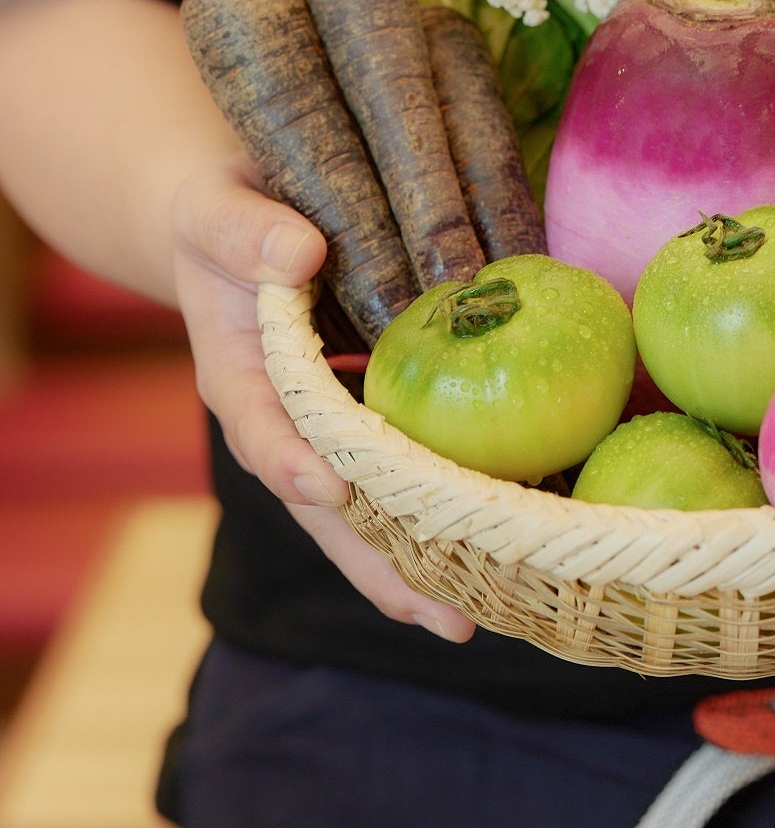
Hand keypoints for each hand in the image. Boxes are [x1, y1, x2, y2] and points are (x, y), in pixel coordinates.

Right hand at [171, 159, 473, 641]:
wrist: (235, 224)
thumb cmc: (223, 215)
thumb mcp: (216, 209)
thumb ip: (245, 231)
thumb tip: (300, 251)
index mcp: (239, 378)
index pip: (262, 429)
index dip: (292, 461)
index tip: (330, 488)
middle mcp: (284, 424)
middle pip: (326, 509)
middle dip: (380, 564)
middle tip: (445, 618)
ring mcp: (327, 435)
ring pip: (368, 512)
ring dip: (419, 563)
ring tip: (475, 616)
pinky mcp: (371, 424)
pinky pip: (405, 474)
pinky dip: (446, 509)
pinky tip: (506, 540)